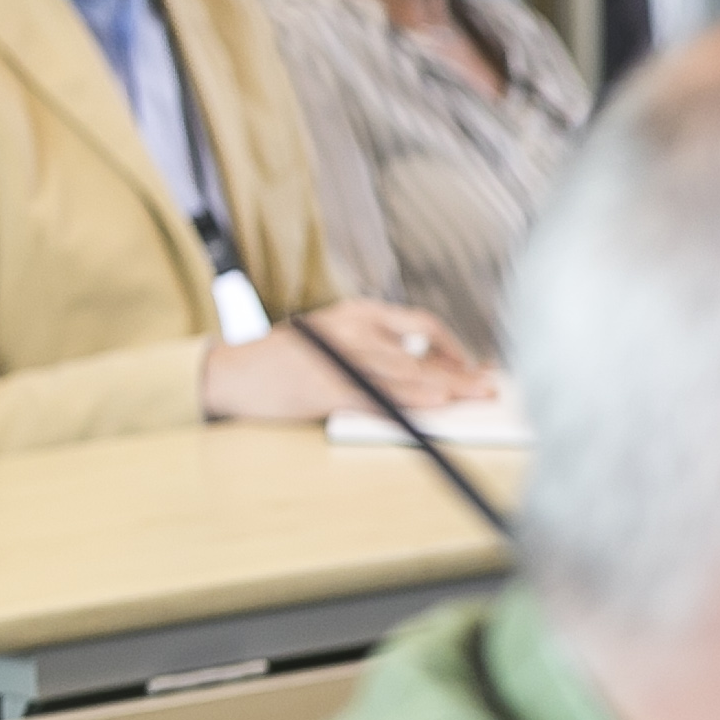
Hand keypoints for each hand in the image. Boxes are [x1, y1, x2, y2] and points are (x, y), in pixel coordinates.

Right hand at [201, 297, 498, 422]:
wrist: (230, 372)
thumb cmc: (282, 361)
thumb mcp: (331, 338)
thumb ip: (374, 349)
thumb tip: (427, 374)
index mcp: (357, 312)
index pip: (422, 325)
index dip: (454, 348)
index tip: (474, 369)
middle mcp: (352, 327)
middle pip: (421, 351)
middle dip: (460, 372)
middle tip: (488, 388)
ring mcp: (338, 356)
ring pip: (403, 373)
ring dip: (441, 388)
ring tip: (468, 397)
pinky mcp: (325, 385)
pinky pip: (376, 396)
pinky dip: (406, 403)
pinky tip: (428, 408)